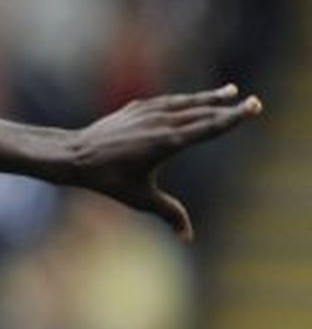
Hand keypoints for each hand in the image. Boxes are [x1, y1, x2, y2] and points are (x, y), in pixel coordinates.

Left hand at [65, 84, 262, 241]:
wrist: (75, 156)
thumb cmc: (107, 180)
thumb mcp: (140, 199)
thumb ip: (169, 213)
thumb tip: (188, 237)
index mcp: (167, 142)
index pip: (208, 127)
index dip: (232, 117)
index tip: (253, 107)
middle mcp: (161, 123)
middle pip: (202, 112)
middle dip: (227, 106)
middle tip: (253, 102)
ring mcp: (148, 112)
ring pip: (185, 102)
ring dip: (208, 97)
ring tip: (229, 90)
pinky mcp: (136, 108)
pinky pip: (166, 101)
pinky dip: (183, 99)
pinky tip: (191, 99)